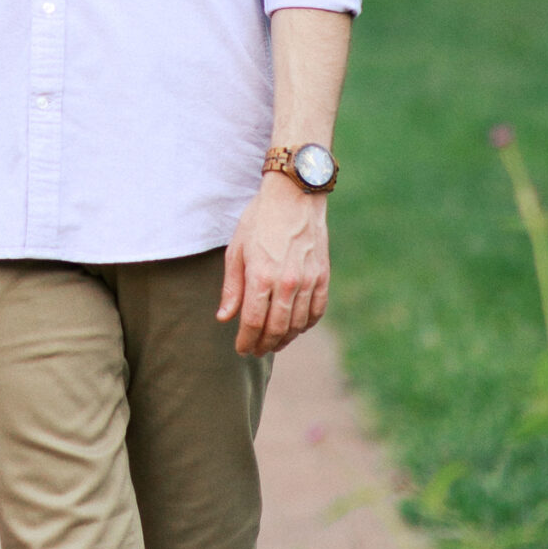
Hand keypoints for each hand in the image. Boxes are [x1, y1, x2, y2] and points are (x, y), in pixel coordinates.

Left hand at [218, 175, 329, 356]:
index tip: (241, 349)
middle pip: (276, 329)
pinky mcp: (323, 276)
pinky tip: (296, 328)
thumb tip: (224, 318)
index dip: (246, 340)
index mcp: (261, 276)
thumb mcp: (236, 250)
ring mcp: (308, 281)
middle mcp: (287, 282)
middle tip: (255, 351)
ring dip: (285, 339)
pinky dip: (306, 324)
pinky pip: (317, 310)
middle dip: (264, 345)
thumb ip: (232, 288)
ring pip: (298, 324)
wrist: (294, 196)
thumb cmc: (259, 220)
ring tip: (273, 343)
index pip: (252, 322)